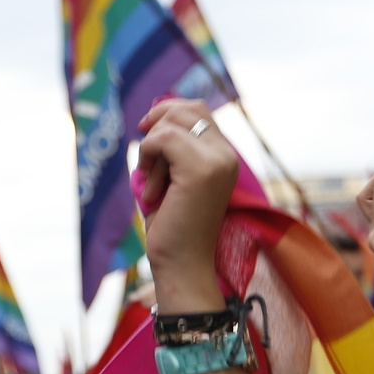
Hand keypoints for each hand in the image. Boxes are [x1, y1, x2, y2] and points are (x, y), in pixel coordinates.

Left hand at [137, 99, 238, 307]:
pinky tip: (151, 190)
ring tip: (153, 185)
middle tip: (146, 164)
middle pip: (185, 109)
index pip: (198, 109)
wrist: (182, 264)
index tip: (146, 136)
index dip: (167, 113)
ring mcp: (218, 161)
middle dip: (156, 129)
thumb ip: (174, 147)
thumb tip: (154, 112)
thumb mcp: (173, 176)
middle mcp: (228, 155)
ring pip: (170, 124)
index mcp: (226, 156)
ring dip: (150, 151)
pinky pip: (162, 139)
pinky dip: (147, 158)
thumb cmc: (173, 225)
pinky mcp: (202, 169)